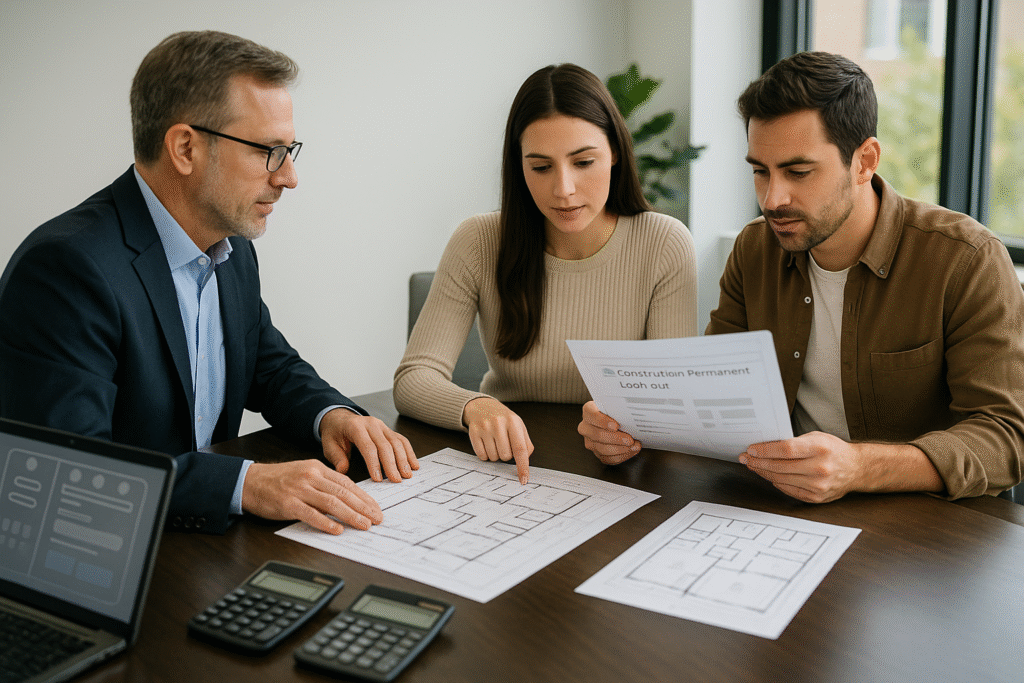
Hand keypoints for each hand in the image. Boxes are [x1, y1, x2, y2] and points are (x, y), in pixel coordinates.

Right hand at [241, 460, 383, 533]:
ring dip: (351, 515)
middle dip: (363, 507)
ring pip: (331, 503)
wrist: (250, 481)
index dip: (364, 497)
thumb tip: (347, 499)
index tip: (375, 508)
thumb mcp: (304, 473)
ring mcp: (299, 490)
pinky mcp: (288, 504)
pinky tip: (337, 529)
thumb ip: (324, 483)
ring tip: (363, 525)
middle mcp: (310, 477)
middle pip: (343, 493)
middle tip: (376, 518)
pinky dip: (326, 523)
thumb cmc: (278, 479)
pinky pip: (311, 514)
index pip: (347, 483)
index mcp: (317, 468)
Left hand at [320, 408, 417, 482]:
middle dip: (392, 464)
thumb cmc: (335, 433)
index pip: (368, 446)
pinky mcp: (388, 430)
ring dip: (404, 459)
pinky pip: (402, 440)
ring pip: (397, 442)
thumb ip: (336, 457)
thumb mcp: (328, 444)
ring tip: (407, 474)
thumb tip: (343, 469)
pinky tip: (413, 464)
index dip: (374, 463)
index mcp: (355, 427)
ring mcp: (382, 426)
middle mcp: (371, 424)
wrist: (340, 419)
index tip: (378, 478)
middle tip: (397, 480)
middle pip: (385, 445)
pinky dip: (409, 452)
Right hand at [462, 397, 531, 483]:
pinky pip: (482, 456)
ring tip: (494, 441)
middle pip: (505, 456)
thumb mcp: (518, 425)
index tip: (524, 479)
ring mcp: (485, 428)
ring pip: (493, 457)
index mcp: (513, 422)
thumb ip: (526, 443)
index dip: (523, 466)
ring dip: (495, 454)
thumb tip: (526, 460)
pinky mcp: (473, 432)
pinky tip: (486, 443)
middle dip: (506, 454)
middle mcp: (498, 424)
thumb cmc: (503, 419)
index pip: (520, 449)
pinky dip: (485, 454)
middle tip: (504, 443)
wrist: (482, 406)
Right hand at [578, 401, 641, 464]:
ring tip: (633, 446)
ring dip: (620, 449)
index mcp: (588, 411)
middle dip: (616, 438)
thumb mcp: (617, 405)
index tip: (616, 426)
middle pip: (597, 435)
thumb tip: (629, 415)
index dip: (603, 421)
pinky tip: (630, 451)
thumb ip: (619, 409)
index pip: (591, 415)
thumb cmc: (616, 411)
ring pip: (602, 449)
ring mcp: (589, 441)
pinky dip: (621, 456)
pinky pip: (607, 458)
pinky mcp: (596, 452)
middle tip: (629, 439)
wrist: (616, 419)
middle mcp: (586, 427)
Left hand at [739, 432, 861, 502]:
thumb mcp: (816, 438)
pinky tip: (770, 475)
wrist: (856, 468)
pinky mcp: (816, 497)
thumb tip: (765, 447)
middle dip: (758, 462)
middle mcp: (820, 468)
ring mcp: (818, 485)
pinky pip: (788, 490)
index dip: (765, 450)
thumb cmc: (833, 450)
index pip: (785, 450)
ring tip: (754, 466)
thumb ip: (793, 442)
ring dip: (764, 472)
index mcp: (820, 448)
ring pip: (781, 479)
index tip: (752, 449)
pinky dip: (776, 482)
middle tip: (746, 458)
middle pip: (780, 466)